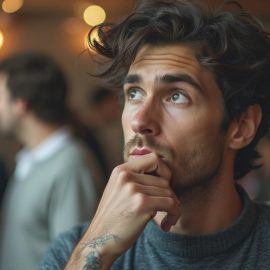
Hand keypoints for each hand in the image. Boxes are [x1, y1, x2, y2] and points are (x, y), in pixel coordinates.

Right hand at [66, 153, 179, 268]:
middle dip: (169, 195)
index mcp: (120, 170)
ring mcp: (133, 189)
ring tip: (166, 218)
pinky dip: (174, 214)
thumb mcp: (118, 190)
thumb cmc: (114, 217)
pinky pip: (171, 203)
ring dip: (173, 207)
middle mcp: (126, 176)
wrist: (99, 241)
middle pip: (164, 179)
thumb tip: (165, 174)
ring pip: (169, 192)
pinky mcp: (142, 204)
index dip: (163, 171)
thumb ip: (136, 178)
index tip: (163, 187)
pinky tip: (166, 225)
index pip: (153, 158)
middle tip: (166, 210)